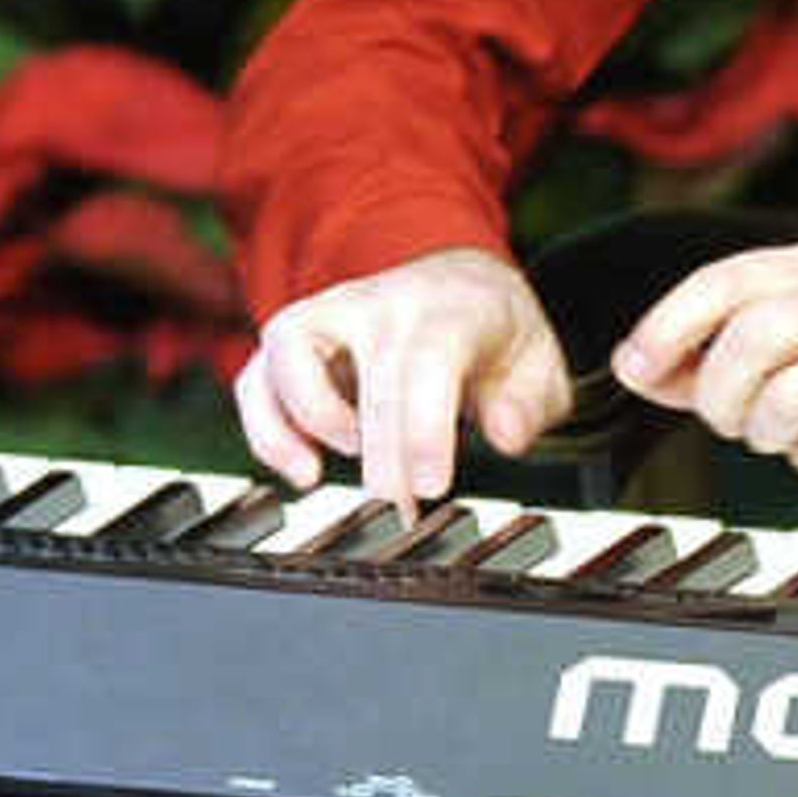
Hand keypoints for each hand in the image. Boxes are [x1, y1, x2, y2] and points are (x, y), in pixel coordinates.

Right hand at [233, 248, 572, 506]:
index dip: (425, 428)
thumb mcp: (539, 366)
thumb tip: (507, 436)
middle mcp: (384, 302)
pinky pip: (258, 374)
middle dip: (381, 457)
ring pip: (287, 351)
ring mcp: (331, 313)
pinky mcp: (296, 338)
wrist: (461, 284)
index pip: (430, 362)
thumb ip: (530, 404)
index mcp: (451, 308)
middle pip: (369, 377)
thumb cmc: (495, 336)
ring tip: (321, 475)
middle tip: (401, 512)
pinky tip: (298, 469)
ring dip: (299, 421)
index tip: (430, 487)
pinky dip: (265, 425)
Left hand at [611, 238, 797, 511]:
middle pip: (752, 340)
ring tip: (788, 431)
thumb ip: (704, 355)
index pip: (726, 280)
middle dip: (720, 394)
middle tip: (728, 419)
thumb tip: (633, 366)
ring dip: (766, 434)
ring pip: (785, 401)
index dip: (669, 325)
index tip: (638, 367)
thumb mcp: (780, 348)